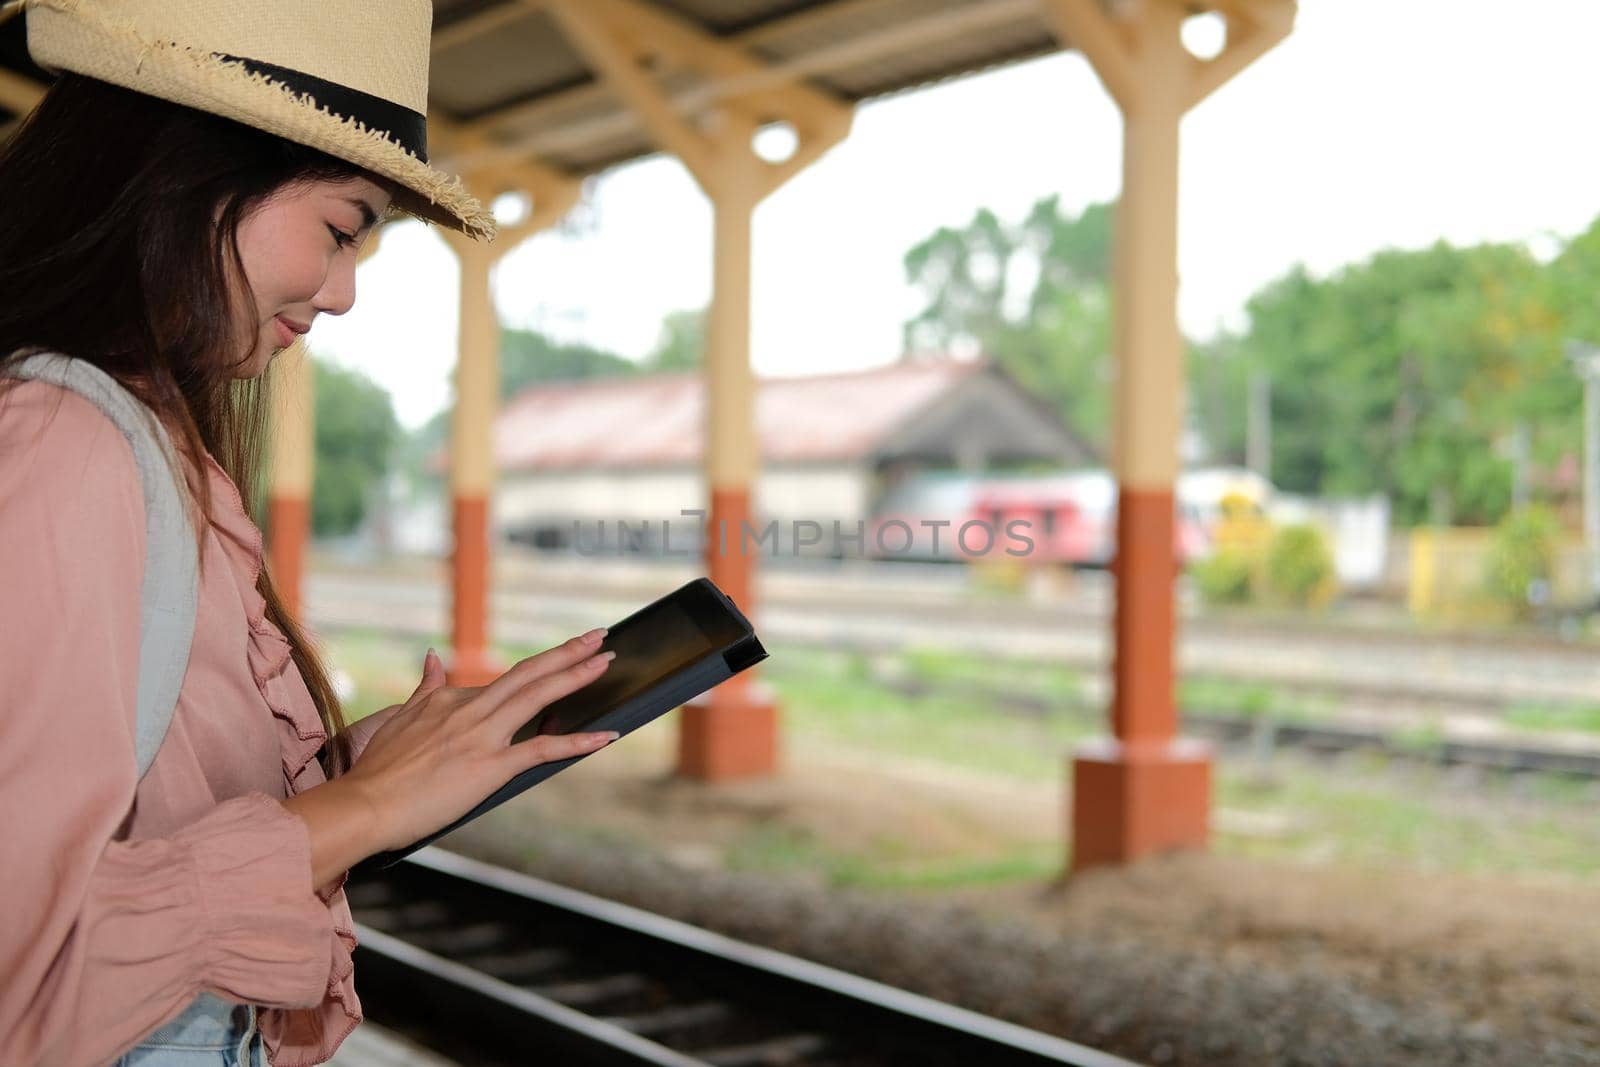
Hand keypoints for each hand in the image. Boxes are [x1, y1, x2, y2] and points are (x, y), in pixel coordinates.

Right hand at [338, 631, 616, 853]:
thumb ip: (424, 688)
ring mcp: (482, 736)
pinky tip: (607, 736)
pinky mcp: (491, 767)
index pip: (503, 682)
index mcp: (449, 699)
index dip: (537, 670)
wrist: (363, 805)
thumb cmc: (377, 771)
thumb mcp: (399, 719)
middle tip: (599, 636)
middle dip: (567, 652)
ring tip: (605, 660)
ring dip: (576, 675)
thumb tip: (432, 655)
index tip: (562, 660)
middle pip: (529, 673)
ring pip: (539, 696)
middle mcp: (470, 709)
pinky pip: (543, 749)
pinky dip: (579, 742)